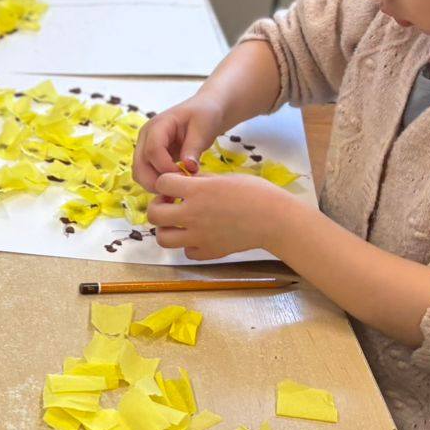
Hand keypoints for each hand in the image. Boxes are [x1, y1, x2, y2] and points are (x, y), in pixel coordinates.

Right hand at [133, 93, 227, 192]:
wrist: (203, 111)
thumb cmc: (204, 115)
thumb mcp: (203, 128)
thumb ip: (194, 148)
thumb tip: (188, 168)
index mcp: (157, 125)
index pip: (152, 150)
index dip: (166, 167)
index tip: (185, 174)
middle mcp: (145, 137)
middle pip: (139, 166)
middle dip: (157, 181)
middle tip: (179, 188)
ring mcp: (144, 147)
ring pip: (139, 174)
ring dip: (155, 185)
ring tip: (177, 187)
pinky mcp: (149, 157)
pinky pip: (145, 175)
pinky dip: (157, 183)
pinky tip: (174, 184)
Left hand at [146, 170, 295, 260]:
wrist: (276, 219)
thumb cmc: (256, 193)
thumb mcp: (225, 177)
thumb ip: (201, 181)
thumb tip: (185, 182)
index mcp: (198, 191)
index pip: (161, 183)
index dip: (166, 182)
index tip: (176, 184)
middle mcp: (193, 215)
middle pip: (154, 214)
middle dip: (158, 207)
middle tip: (171, 205)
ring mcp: (199, 236)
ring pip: (163, 238)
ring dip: (167, 229)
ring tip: (179, 223)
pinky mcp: (208, 252)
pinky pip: (187, 252)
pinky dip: (189, 245)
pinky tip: (200, 236)